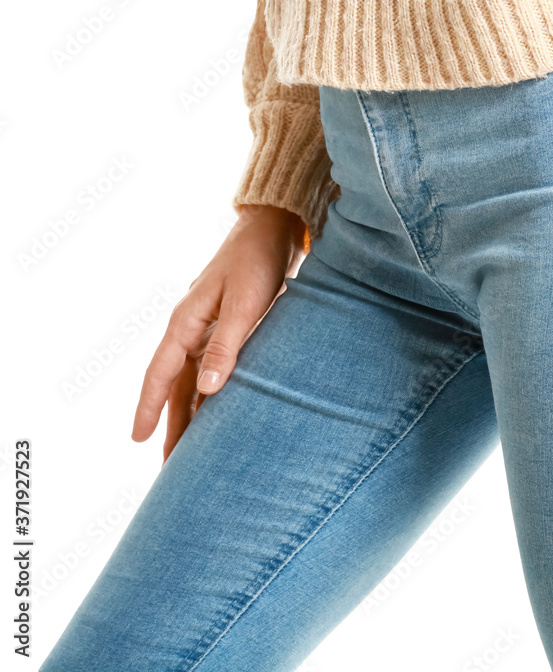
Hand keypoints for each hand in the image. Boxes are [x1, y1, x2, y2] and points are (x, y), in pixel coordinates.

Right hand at [130, 204, 307, 464]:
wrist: (272, 230)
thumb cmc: (258, 263)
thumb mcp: (246, 304)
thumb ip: (229, 346)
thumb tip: (207, 390)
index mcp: (186, 321)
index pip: (160, 373)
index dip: (147, 408)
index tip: (137, 440)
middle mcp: (190, 327)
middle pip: (173, 385)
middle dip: (168, 424)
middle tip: (166, 466)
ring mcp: (207, 328)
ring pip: (191, 380)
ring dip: (189, 413)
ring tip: (190, 451)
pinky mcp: (227, 327)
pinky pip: (211, 369)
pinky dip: (209, 394)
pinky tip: (216, 413)